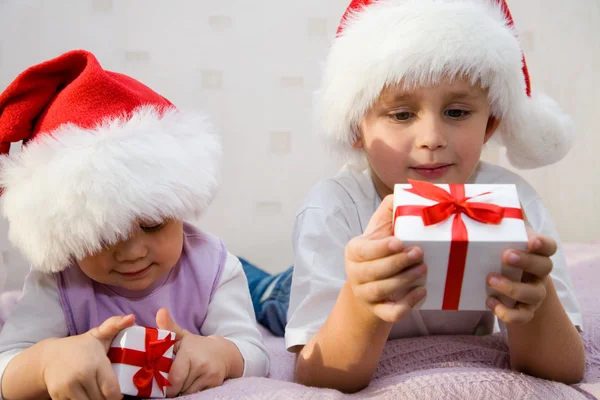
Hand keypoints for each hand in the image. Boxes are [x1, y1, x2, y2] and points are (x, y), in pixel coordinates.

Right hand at [42, 314, 134, 399]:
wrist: (49, 357)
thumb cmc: (81, 347)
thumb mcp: (98, 335)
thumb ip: (115, 325)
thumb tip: (131, 317)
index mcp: (95, 363)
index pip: (112, 390)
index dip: (117, 395)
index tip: (117, 393)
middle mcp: (81, 376)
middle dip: (106, 398)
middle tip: (106, 392)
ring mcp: (68, 388)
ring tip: (96, 394)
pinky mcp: (57, 396)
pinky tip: (85, 395)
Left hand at [156, 308, 238, 396]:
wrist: (223, 353)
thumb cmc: (197, 346)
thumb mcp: (183, 336)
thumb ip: (169, 327)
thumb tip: (160, 311)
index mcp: (189, 353)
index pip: (173, 376)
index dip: (164, 382)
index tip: (160, 380)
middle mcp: (201, 364)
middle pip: (178, 387)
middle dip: (171, 388)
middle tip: (169, 382)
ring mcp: (209, 375)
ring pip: (186, 392)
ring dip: (181, 390)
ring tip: (182, 380)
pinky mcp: (215, 383)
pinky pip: (196, 394)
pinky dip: (191, 392)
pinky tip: (191, 383)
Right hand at [345, 194, 427, 322]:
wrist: (371, 284)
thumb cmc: (380, 251)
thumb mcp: (381, 229)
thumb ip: (390, 210)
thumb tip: (403, 192)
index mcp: (354, 251)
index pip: (363, 251)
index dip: (380, 248)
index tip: (399, 241)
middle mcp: (355, 273)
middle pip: (374, 271)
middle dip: (398, 263)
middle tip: (419, 254)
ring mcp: (365, 294)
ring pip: (382, 290)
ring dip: (405, 280)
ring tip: (423, 269)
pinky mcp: (377, 311)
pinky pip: (390, 313)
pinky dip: (407, 305)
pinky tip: (422, 292)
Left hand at [487, 226, 555, 324]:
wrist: (514, 293)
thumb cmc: (507, 257)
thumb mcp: (507, 239)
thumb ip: (507, 221)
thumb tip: (498, 194)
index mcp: (537, 253)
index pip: (549, 247)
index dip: (542, 244)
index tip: (531, 240)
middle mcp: (539, 274)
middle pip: (543, 267)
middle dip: (526, 261)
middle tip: (506, 255)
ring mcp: (534, 294)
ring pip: (532, 295)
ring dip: (511, 288)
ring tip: (490, 280)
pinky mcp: (525, 312)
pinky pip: (521, 317)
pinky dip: (506, 312)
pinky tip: (489, 301)